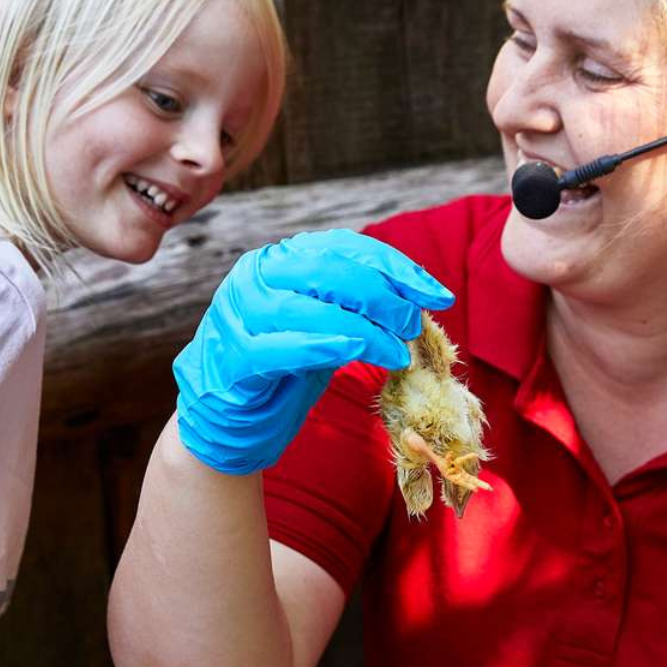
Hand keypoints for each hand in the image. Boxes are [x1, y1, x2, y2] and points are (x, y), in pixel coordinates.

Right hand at [173, 229, 453, 474]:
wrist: (228, 419)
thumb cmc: (285, 368)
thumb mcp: (326, 325)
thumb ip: (358, 305)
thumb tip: (419, 299)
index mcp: (281, 259)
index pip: (347, 247)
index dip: (397, 268)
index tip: (437, 296)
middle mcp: (256, 276)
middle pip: (330, 271)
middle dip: (383, 297)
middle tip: (412, 327)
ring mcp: (238, 314)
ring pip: (309, 308)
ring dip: (365, 329)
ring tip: (397, 351)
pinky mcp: (232, 358)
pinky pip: (281, 348)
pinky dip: (322, 346)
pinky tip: (353, 351)